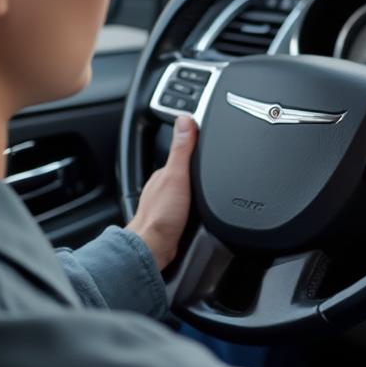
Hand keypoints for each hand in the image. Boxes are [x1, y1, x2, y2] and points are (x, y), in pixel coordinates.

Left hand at [126, 115, 196, 270]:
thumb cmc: (162, 216)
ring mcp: (167, 203)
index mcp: (165, 172)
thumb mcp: (177, 176)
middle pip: (184, 171)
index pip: (183, 151)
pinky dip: (195, 204)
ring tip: (208, 181)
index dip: (196, 144)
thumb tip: (185, 119)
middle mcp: (164, 186)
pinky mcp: (173, 219)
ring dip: (196, 188)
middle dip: (196, 166)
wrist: (154, 248)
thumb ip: (182, 149)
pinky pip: (187, 205)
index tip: (207, 136)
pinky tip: (200, 208)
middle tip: (211, 156)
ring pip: (186, 189)